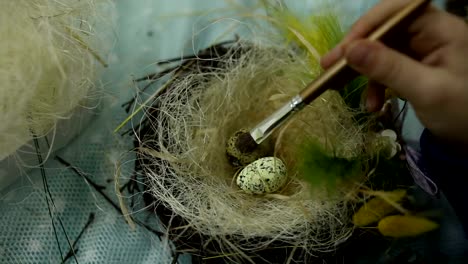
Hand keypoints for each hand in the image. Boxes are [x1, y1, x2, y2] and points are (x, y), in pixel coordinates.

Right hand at [321, 0, 467, 145]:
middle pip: (385, 30)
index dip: (368, 25)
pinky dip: (375, 85)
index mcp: (440, 30)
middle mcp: (430, 35)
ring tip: (342, 89)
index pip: (397, 11)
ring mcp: (423, 52)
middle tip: (329, 66)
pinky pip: (388, 69)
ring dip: (363, 71)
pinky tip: (372, 105)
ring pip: (382, 50)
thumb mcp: (425, 91)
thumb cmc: (461, 114)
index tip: (345, 49)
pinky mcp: (415, 69)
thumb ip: (388, 69)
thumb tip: (350, 51)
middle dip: (358, 49)